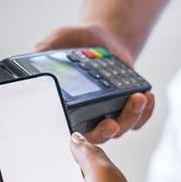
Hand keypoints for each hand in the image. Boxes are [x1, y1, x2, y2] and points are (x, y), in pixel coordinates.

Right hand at [36, 24, 154, 142]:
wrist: (105, 41)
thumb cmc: (80, 44)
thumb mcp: (60, 41)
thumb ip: (47, 49)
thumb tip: (31, 57)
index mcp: (72, 109)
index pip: (72, 133)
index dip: (76, 140)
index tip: (79, 134)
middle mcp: (92, 118)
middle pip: (101, 136)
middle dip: (107, 131)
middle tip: (112, 122)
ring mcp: (113, 116)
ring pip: (124, 127)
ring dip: (132, 116)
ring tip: (139, 98)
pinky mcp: (131, 112)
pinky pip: (140, 119)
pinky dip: (146, 111)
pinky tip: (148, 97)